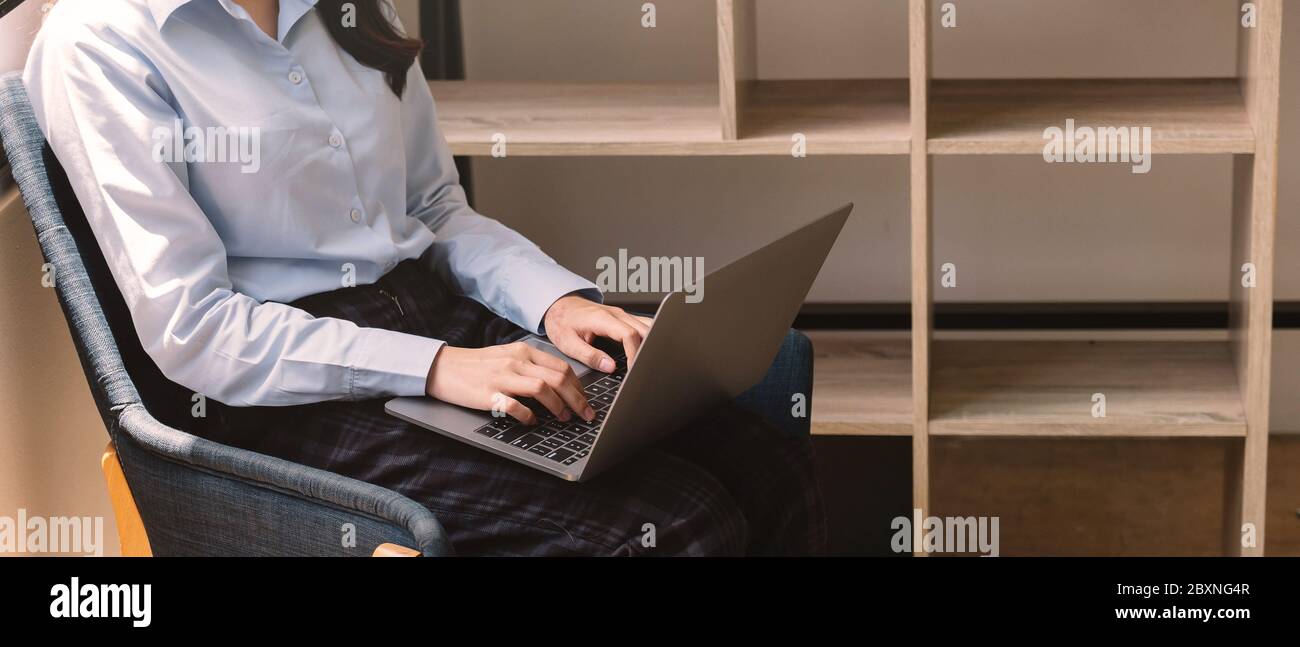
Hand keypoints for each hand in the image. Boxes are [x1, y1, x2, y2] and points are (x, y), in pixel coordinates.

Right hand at [425, 342, 594, 424]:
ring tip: (563, 419)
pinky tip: (532, 421)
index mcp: (524, 352)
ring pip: (542, 389)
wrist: (443, 367)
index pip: (561, 367)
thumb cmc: (477, 365)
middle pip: (558, 379)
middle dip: (577, 400)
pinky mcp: (488, 393)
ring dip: (558, 407)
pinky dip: (528, 416)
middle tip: (585, 415)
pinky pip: (515, 406)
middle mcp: (516, 361)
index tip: (586, 401)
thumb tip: (559, 386)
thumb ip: (531, 367)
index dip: (579, 387)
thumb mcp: (508, 357)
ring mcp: (502, 377)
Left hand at [542, 295, 653, 371]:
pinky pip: (643, 325)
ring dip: (650, 342)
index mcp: (602, 319)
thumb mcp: (569, 344)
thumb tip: (609, 367)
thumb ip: (590, 356)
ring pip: (648, 325)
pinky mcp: (623, 318)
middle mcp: (616, 314)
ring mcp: (622, 314)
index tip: (632, 369)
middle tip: (641, 369)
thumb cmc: (562, 322)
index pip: (629, 335)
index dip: (634, 354)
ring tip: (646, 361)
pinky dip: (648, 337)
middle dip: (646, 350)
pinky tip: (645, 350)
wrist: (559, 306)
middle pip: (644, 330)